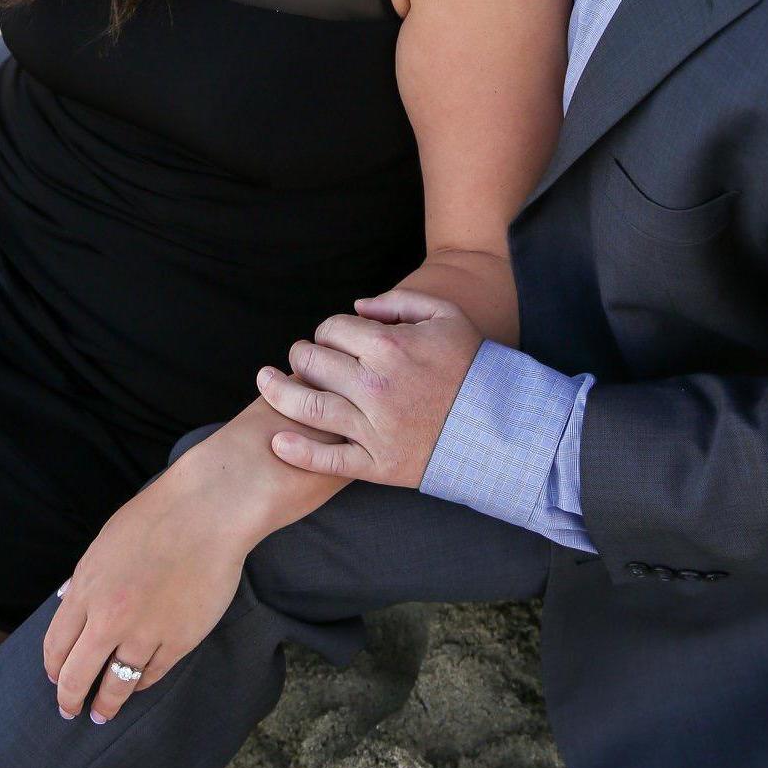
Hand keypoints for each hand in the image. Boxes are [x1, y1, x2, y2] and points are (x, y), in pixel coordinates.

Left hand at [42, 453, 249, 724]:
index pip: (56, 646)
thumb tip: (68, 601)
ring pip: (115, 685)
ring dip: (106, 704)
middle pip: (76, 675)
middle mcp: (108, 618)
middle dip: (69, 698)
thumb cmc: (157, 517)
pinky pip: (151, 675)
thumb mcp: (105, 543)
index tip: (55, 680)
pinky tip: (137, 685)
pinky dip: (141, 683)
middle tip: (70, 710)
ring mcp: (144, 633)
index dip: (53, 669)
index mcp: (86, 590)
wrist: (207, 512)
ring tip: (102, 714)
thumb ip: (86, 579)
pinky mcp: (178, 641)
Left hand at [256, 288, 482, 486]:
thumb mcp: (446, 316)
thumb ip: (398, 303)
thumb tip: (356, 307)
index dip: (327, 330)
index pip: (332, 329)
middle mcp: (375, 386)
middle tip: (302, 356)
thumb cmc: (472, 366)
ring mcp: (374, 428)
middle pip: (313, 362)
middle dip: (302, 354)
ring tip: (266, 382)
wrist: (500, 426)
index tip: (333, 337)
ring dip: (279, 390)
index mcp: (389, 347)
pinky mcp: (377, 464)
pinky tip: (277, 440)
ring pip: (308, 406)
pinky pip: (328, 460)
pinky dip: (298, 451)